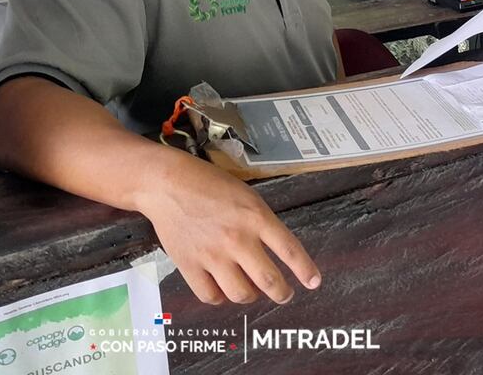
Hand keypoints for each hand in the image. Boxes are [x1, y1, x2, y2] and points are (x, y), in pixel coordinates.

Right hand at [135, 153, 320, 305]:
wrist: (168, 185)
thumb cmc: (211, 185)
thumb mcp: (248, 197)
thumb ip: (263, 223)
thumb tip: (275, 251)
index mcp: (256, 218)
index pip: (289, 249)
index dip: (305, 270)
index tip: (314, 283)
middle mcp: (237, 239)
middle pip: (268, 280)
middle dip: (282, 293)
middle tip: (285, 294)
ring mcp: (212, 255)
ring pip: (241, 294)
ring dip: (251, 296)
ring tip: (252, 291)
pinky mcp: (188, 266)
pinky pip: (210, 296)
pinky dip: (220, 297)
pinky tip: (224, 290)